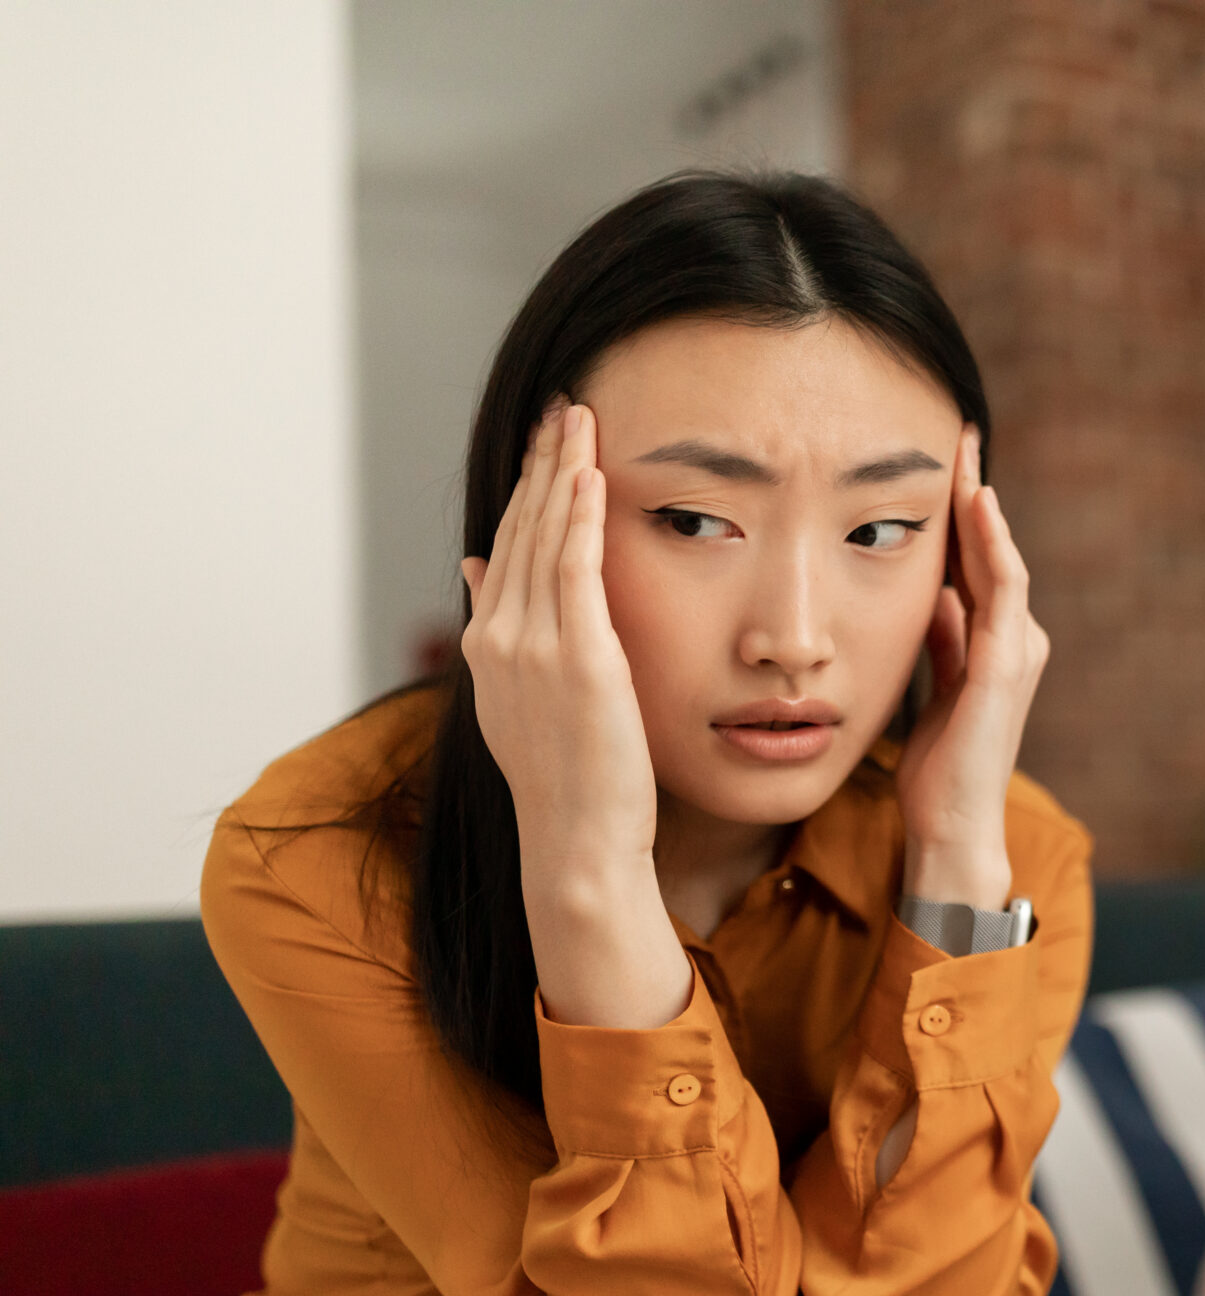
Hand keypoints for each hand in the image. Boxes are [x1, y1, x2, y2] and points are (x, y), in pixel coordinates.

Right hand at [460, 402, 688, 1029]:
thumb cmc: (569, 782)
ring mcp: (532, 646)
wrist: (575, 840)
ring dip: (560, 472)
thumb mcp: (524, 699)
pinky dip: (576, 517)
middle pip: (521, 529)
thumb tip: (479, 569)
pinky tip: (589, 473)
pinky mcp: (576, 657)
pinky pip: (574, 568)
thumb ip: (504, 631)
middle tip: (564, 409)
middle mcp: (500, 637)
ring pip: (543, 537)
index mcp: (490, 646)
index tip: (546, 446)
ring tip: (578, 419)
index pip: (506, 549)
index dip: (526, 493)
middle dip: (542, 464)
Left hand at [898, 426, 1048, 912]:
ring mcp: (1016, 653)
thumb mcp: (934, 688)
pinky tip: (976, 507)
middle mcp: (1015, 642)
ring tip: (966, 457)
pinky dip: (993, 545)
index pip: (978, 564)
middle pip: (995, 551)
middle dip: (975, 493)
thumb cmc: (939, 769)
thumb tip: (932, 593)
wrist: (952, 826)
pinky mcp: (1005, 667)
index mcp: (994, 646)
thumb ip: (941, 641)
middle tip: (958, 434)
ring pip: (1003, 561)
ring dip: (984, 507)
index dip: (962, 513)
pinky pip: (1003, 590)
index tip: (944, 464)